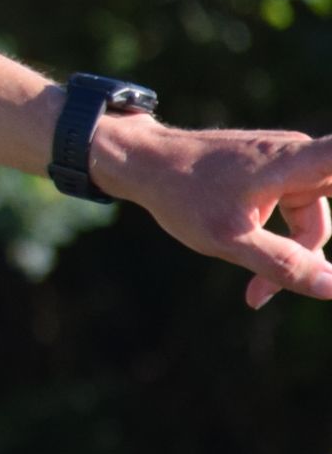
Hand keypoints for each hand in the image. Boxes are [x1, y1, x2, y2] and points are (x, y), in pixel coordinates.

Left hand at [104, 122, 331, 309]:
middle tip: (275, 268)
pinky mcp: (275, 179)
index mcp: (294, 163)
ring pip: (314, 223)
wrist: (139, 165)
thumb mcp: (227, 240)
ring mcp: (287, 168)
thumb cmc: (180, 195)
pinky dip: (278, 247)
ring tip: (253, 294)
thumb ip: (284, 265)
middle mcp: (298, 159)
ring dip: (292, 259)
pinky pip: (294, 218)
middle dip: (315, 251)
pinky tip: (254, 286)